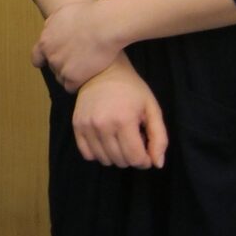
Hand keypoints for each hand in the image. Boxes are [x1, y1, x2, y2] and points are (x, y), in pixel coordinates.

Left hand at [32, 0, 121, 91]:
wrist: (104, 25)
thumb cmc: (89, 15)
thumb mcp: (63, 13)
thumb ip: (53, 24)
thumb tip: (49, 29)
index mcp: (45, 40)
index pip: (37, 57)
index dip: (44, 60)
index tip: (51, 62)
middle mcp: (49, 55)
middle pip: (53, 67)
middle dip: (64, 65)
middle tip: (79, 60)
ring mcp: (60, 67)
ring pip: (62, 78)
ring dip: (72, 75)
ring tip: (86, 68)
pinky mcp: (72, 77)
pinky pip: (71, 87)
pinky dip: (78, 84)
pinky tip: (88, 77)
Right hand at [70, 55, 167, 169]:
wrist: (102, 71)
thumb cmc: (132, 89)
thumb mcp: (152, 109)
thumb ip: (159, 137)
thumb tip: (157, 164)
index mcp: (124, 120)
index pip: (135, 158)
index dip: (145, 160)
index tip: (146, 151)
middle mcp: (102, 125)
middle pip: (120, 161)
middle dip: (131, 157)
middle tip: (133, 140)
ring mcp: (87, 126)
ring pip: (104, 160)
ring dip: (115, 156)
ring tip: (119, 139)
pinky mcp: (76, 126)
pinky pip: (87, 154)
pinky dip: (98, 153)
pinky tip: (105, 141)